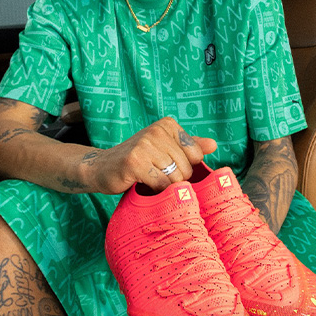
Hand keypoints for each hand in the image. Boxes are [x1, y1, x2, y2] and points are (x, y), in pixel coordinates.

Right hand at [81, 117, 216, 193]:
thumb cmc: (137, 161)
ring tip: (149, 179)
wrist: (101, 168)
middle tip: (156, 174)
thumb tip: (214, 145)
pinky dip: (155, 190)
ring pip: (175, 177)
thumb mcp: (164, 149)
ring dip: (164, 185)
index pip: (196, 154)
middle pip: (186, 168)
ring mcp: (145, 145)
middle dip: (174, 178)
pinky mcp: (135, 162)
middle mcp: (157, 131)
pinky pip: (161, 184)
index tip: (166, 165)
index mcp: (167, 125)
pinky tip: (142, 184)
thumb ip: (190, 146)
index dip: (184, 167)